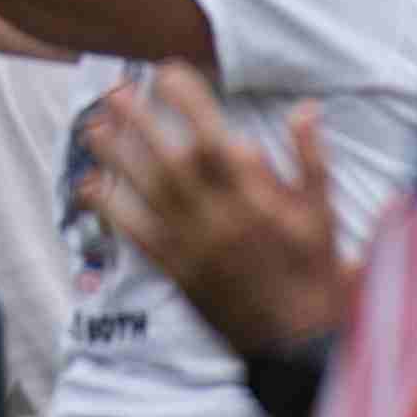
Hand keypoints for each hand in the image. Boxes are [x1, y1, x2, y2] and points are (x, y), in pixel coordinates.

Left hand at [77, 69, 349, 360]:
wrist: (302, 344)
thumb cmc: (317, 274)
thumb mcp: (326, 215)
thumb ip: (311, 160)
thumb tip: (305, 109)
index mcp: (258, 200)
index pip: (215, 138)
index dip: (189, 101)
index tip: (168, 71)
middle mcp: (220, 218)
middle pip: (171, 160)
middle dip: (140, 122)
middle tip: (114, 91)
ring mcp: (195, 247)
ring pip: (148, 194)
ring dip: (117, 159)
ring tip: (92, 128)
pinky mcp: (178, 273)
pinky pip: (137, 237)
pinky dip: (111, 211)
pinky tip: (90, 188)